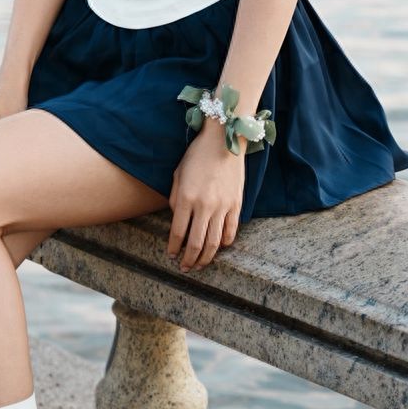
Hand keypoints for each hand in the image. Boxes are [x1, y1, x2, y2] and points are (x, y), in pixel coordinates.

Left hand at [167, 128, 244, 270]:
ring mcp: (223, 206)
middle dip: (189, 260)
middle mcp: (204, 206)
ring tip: (200, 264)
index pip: (177, 232)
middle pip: (196, 243)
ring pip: (214, 243)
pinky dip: (224, 243)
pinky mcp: (236, 204)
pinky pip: (231, 231)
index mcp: (186, 198)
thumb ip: (175, 200)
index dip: (173, 247)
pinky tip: (217, 247)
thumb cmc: (197, 155)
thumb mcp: (178, 174)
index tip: (171, 255)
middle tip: (185, 267)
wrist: (225, 140)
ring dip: (205, 258)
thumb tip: (178, 220)